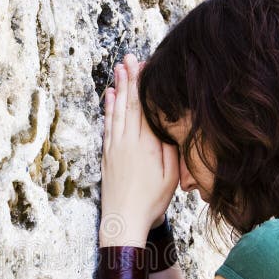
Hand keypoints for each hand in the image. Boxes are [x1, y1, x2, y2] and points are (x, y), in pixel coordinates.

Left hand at [100, 54, 178, 245]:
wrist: (123, 221)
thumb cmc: (151, 202)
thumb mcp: (170, 177)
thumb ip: (170, 149)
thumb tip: (169, 125)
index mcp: (146, 145)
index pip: (144, 107)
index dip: (143, 85)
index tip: (143, 65)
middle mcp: (128, 142)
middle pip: (129, 104)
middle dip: (130, 79)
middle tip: (129, 58)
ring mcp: (115, 148)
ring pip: (116, 112)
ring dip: (118, 89)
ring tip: (118, 70)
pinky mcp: (107, 156)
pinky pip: (107, 126)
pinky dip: (108, 110)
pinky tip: (109, 98)